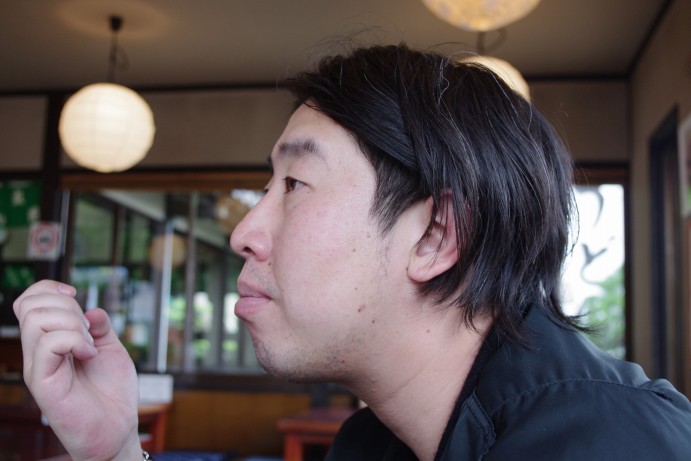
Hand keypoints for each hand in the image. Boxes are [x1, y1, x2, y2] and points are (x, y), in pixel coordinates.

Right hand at [13, 280, 141, 460]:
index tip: (75, 295)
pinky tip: (89, 355)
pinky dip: (75, 340)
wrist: (118, 428)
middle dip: (67, 306)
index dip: (48, 288)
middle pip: (30, 306)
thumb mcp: (111, 349)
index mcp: (50, 342)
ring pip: (36, 320)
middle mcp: (38, 354)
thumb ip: (100, 327)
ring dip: (72, 324)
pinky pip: (47, 344)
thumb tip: (91, 308)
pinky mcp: (44, 384)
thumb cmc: (112, 394)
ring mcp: (39, 368)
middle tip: (87, 331)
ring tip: (89, 346)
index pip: (28, 302)